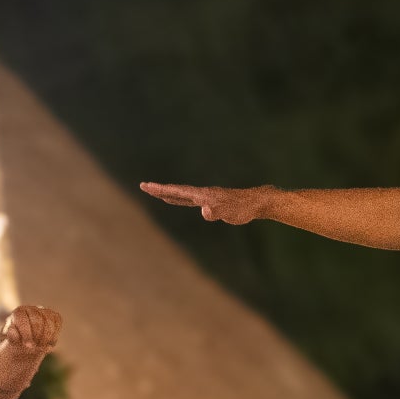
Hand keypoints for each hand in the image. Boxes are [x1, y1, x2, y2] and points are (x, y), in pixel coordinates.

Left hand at [0, 305, 61, 356]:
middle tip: (35, 347)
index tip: (27, 346)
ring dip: (47, 337)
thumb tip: (14, 333)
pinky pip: (57, 322)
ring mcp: (44, 311)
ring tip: (42, 347)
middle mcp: (31, 309)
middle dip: (37, 335)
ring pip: (49, 320)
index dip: (26, 333)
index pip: (22, 318)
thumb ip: (11, 336)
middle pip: (37, 319)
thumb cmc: (18, 341)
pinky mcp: (54, 316)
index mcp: (19, 312)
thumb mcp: (12, 340)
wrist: (28, 343)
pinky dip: (54, 334)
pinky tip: (49, 344)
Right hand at [140, 181, 273, 224]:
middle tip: (144, 186)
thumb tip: (204, 212)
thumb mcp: (229, 212)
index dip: (161, 189)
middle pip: (176, 191)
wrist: (255, 202)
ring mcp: (206, 197)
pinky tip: (177, 200)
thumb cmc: (242, 208)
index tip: (147, 186)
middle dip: (159, 190)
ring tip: (156, 193)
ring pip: (182, 195)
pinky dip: (179, 199)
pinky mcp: (211, 202)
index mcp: (203, 195)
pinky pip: (189, 200)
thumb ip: (216, 212)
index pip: (178, 191)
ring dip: (168, 194)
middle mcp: (202, 194)